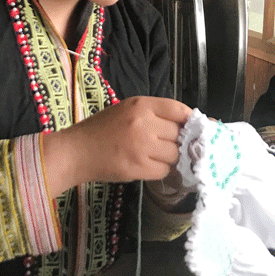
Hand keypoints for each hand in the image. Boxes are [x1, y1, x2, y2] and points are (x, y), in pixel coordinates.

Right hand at [42, 96, 190, 195]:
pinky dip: (160, 171)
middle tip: (168, 146)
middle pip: (180, 134)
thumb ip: (154, 114)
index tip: (198, 128)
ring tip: (154, 157)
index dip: (191, 120)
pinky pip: (164, 171)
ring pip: (174, 155)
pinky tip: (147, 166)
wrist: (76, 151)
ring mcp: (141, 146)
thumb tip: (187, 124)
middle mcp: (143, 123)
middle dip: (178, 142)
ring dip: (170, 158)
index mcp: (141, 105)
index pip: (179, 110)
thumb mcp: (127, 111)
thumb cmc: (101, 129)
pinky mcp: (138, 167)